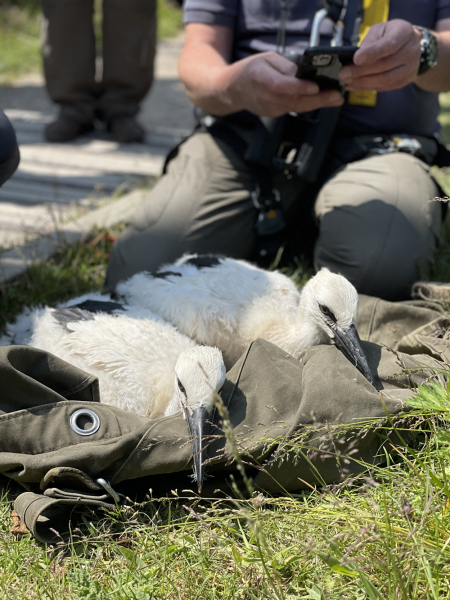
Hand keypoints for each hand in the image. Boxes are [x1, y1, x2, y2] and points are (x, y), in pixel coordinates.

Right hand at [226, 52, 343, 116]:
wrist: (232, 90)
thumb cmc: (250, 71)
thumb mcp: (266, 58)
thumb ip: (285, 66)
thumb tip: (303, 73)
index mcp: (260, 77)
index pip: (281, 86)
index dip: (298, 88)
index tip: (315, 87)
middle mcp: (265, 96)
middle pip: (293, 101)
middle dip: (317, 99)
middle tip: (336, 96)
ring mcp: (269, 108)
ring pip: (296, 108)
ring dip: (317, 104)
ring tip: (335, 99)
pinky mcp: (274, 113)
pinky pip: (293, 109)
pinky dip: (308, 105)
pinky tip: (322, 101)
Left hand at [339, 19, 421, 91]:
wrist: (409, 45)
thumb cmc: (391, 34)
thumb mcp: (380, 29)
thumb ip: (370, 41)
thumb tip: (356, 57)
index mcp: (404, 32)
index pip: (389, 45)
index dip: (372, 53)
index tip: (355, 59)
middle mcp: (411, 51)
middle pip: (384, 65)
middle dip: (361, 71)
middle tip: (343, 73)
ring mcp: (410, 68)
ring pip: (384, 79)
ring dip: (362, 82)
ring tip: (347, 81)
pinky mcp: (405, 81)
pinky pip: (384, 87)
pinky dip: (367, 87)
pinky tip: (354, 85)